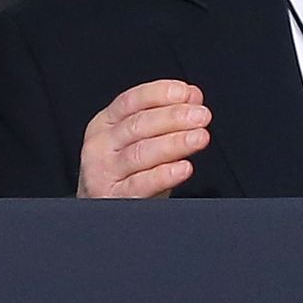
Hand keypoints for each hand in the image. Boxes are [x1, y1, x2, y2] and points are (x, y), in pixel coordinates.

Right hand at [78, 80, 210, 197]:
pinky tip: (184, 168)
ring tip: (199, 137)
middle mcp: (101, 146)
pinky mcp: (115, 199)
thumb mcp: (145, 140)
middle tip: (201, 116)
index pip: (131, 101)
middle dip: (173, 117)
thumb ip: (167, 116)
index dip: (159, 94)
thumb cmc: (130, 171)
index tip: (186, 92)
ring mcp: (104, 173)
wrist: (111, 210)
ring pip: (141, 153)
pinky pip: (141, 185)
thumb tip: (192, 96)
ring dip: (174, 143)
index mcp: (105, 124)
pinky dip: (164, 175)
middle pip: (138, 125)